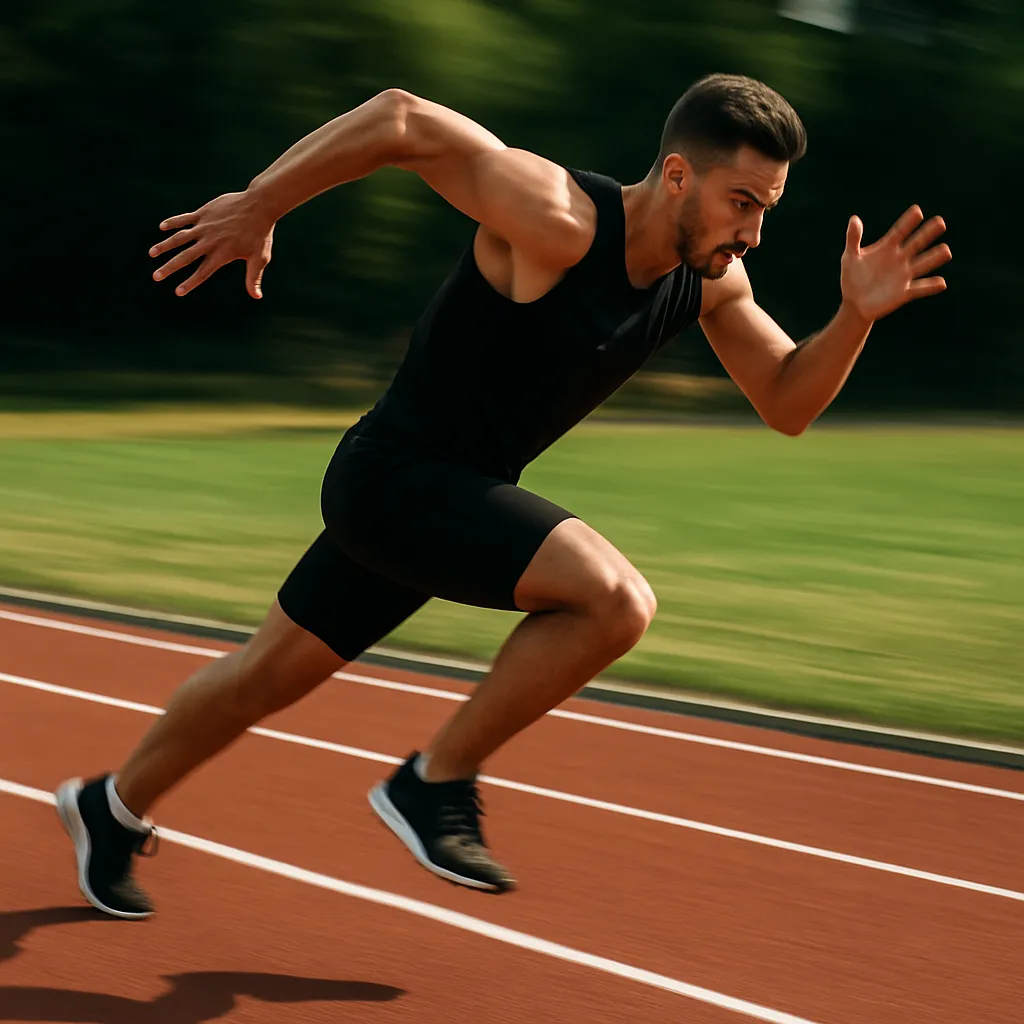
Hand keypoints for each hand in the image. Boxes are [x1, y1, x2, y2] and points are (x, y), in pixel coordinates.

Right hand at [148, 190, 275, 298]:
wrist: (259, 205)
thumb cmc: (261, 234)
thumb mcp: (260, 258)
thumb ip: (254, 278)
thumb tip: (256, 297)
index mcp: (222, 254)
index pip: (202, 273)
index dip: (190, 283)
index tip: (178, 292)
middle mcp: (210, 242)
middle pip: (185, 257)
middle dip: (169, 268)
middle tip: (155, 277)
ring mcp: (205, 226)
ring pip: (179, 237)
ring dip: (165, 246)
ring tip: (152, 253)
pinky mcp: (204, 213)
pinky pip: (184, 219)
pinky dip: (173, 222)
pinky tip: (162, 227)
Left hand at [840, 206, 950, 322]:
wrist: (854, 303)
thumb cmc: (852, 277)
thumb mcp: (849, 257)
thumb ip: (853, 238)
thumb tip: (854, 219)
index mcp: (887, 247)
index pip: (899, 231)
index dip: (907, 222)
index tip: (917, 211)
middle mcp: (900, 258)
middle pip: (916, 243)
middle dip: (927, 233)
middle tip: (939, 222)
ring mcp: (904, 275)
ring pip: (922, 264)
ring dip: (934, 258)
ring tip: (946, 251)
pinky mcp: (904, 292)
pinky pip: (920, 289)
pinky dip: (930, 286)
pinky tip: (941, 283)